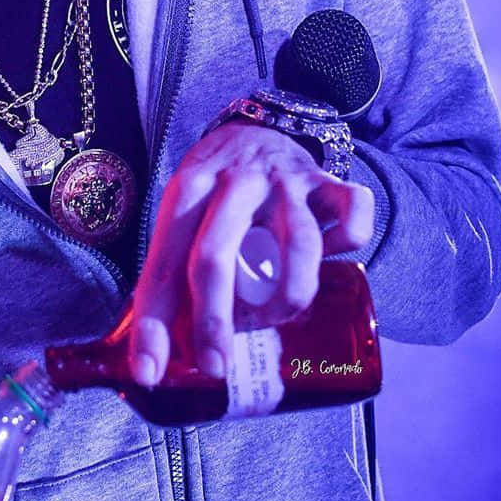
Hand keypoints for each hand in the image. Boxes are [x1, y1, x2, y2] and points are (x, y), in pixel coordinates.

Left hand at [128, 121, 374, 385]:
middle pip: (216, 256)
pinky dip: (346, 246)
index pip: (163, 264)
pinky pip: (351, 217)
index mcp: (186, 192)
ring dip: (285, 297)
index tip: (149, 372)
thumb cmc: (214, 191)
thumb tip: (158, 351)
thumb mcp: (182, 215)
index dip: (154, 322)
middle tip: (215, 365)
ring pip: (295, 245)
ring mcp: (284, 182)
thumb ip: (175, 269)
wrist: (258, 128)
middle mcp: (233, 184)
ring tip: (273, 319)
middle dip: (213, 321)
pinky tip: (332, 260)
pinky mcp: (327, 183)